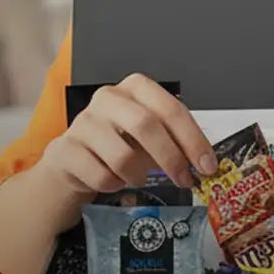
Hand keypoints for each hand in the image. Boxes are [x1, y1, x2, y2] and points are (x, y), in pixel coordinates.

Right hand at [38, 75, 217, 200]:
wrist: (72, 159)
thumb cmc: (118, 143)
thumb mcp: (150, 135)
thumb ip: (176, 142)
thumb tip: (205, 164)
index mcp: (135, 88)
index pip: (170, 109)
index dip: (192, 139)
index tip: (207, 166)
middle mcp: (108, 97)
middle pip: (146, 126)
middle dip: (171, 158)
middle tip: (185, 180)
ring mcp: (83, 122)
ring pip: (123, 157)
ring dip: (138, 176)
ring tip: (137, 177)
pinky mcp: (66, 149)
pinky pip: (102, 177)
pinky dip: (114, 185)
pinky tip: (112, 179)